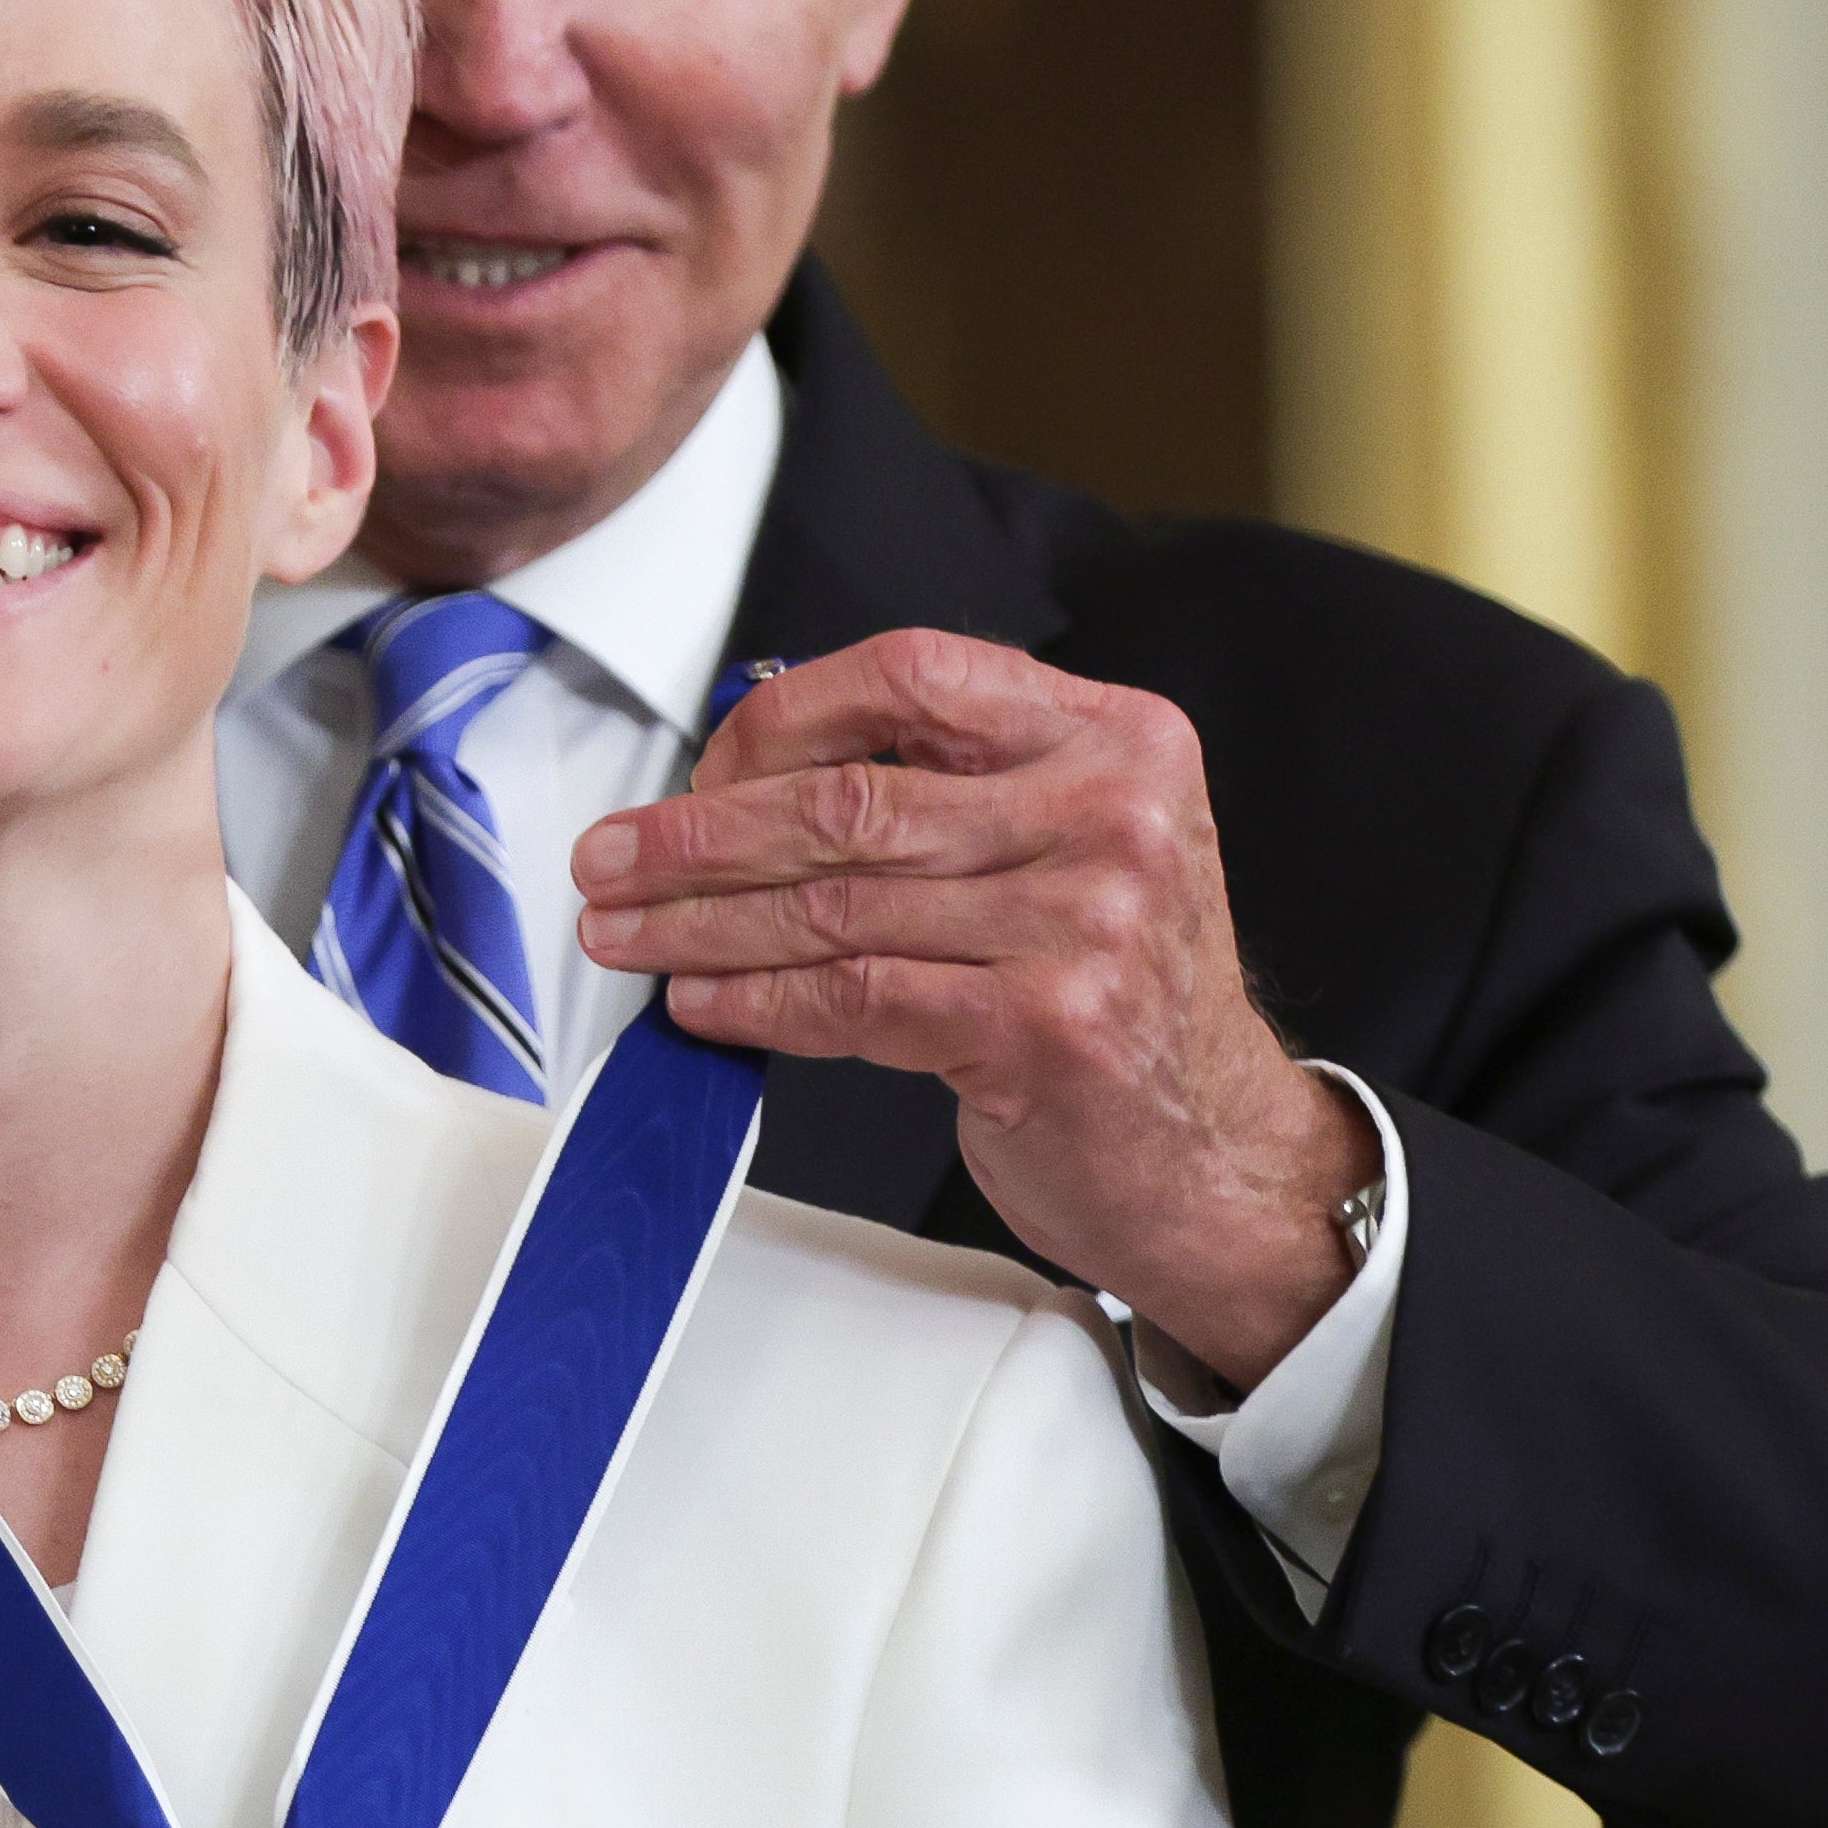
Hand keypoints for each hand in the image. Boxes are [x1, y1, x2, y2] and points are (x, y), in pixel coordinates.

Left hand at [572, 632, 1381, 1388]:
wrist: (1217, 1154)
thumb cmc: (1117, 997)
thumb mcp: (1075, 848)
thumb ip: (954, 791)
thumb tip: (745, 784)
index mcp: (1115, 736)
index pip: (909, 674)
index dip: (778, 722)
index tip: (697, 774)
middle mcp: (1112, 812)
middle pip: (851, 800)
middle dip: (699, 834)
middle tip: (610, 858)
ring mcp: (1087, 920)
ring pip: (836, 905)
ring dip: (701, 925)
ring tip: (624, 935)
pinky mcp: (1045, 1025)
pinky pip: (855, 998)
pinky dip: (757, 1002)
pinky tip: (701, 1003)